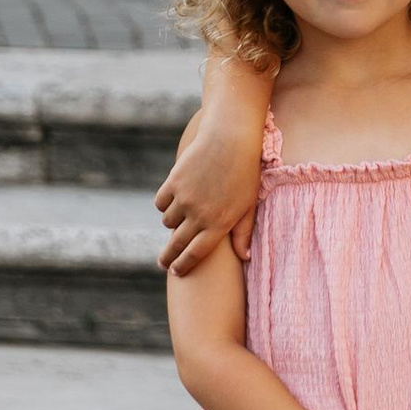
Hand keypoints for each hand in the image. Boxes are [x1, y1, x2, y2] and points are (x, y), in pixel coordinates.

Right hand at [156, 136, 260, 276]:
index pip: (196, 254)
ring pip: (168, 221)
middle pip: (177, 244)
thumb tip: (245, 258)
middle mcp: (199, 215)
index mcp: (219, 224)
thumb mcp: (250, 205)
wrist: (230, 137)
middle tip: (163, 263)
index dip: (184, 265)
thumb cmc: (246, 171)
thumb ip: (244, 233)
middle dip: (168, 257)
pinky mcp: (173, 182)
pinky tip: (170, 203)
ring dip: (172, 224)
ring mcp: (184, 198)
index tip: (176, 272)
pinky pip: (161, 202)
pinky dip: (164, 205)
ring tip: (178, 223)